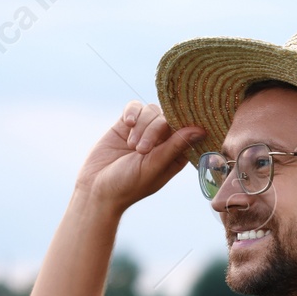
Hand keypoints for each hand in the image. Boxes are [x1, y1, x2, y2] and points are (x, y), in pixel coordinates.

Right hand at [74, 101, 203, 213]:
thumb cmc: (128, 185)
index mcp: (175, 155)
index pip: (187, 130)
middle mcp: (162, 141)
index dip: (183, 124)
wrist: (95, 188)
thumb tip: (201, 130)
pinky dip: (132, 112)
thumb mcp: (153, 166)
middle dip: (154, 130)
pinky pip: (135, 106)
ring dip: (141, 126)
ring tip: (130, 145)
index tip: (174, 128)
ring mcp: (144, 131)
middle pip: (167, 118)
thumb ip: (175, 146)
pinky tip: (127, 123)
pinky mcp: (126, 125)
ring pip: (151, 110)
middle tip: (140, 150)